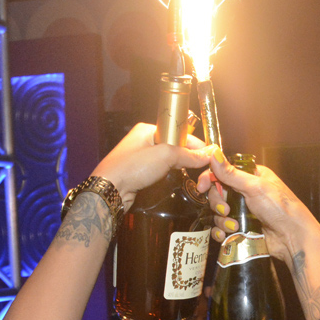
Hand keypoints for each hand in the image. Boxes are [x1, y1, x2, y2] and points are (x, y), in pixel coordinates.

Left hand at [92, 123, 211, 210]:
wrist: (110, 190)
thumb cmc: (131, 167)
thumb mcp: (165, 155)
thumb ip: (188, 154)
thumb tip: (207, 155)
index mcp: (148, 129)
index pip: (180, 133)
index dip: (196, 144)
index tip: (210, 155)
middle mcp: (144, 142)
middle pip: (176, 147)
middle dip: (189, 158)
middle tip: (202, 170)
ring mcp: (142, 159)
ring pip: (170, 162)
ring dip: (181, 169)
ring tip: (194, 178)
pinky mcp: (141, 174)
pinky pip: (162, 173)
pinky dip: (171, 177)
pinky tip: (177, 182)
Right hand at [196, 149, 319, 266]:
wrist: (292, 237)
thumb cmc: (281, 208)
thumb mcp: (255, 187)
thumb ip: (231, 173)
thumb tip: (214, 153)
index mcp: (251, 177)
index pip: (222, 172)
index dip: (209, 178)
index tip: (202, 187)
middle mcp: (246, 192)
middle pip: (217, 193)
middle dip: (218, 204)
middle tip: (226, 211)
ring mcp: (244, 211)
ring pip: (219, 213)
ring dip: (222, 220)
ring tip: (234, 226)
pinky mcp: (242, 228)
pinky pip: (223, 228)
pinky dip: (221, 232)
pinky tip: (226, 235)